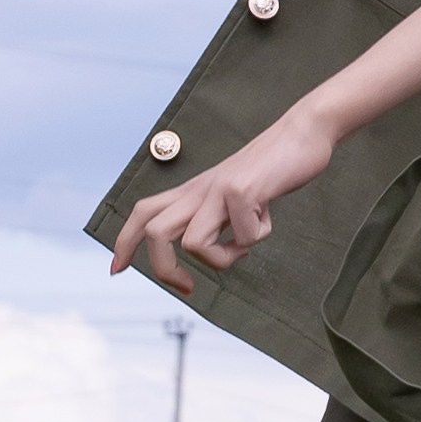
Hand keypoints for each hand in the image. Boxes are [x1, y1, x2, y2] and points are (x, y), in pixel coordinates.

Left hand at [109, 105, 338, 295]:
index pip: (144, 213)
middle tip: (188, 288)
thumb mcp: (236, 196)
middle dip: (165, 271)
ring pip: (194, 244)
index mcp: (194, 191)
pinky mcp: (241, 190)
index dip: (125, 242)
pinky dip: (259, 236)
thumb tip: (220, 251)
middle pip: (156, 233)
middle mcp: (200, 190)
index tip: (117, 269)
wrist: (303, 133)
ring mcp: (218, 189)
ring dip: (223, 258)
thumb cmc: (273, 168)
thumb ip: (220, 219)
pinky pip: (243, 237)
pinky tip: (268, 216)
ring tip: (244, 246)